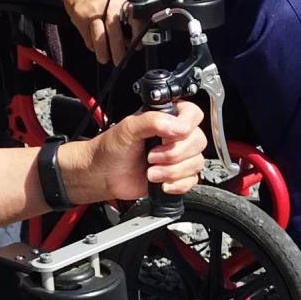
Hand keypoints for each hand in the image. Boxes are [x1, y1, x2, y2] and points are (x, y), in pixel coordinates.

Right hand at [63, 0, 130, 65]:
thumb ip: (127, 14)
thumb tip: (136, 38)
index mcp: (122, 0)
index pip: (134, 18)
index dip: (136, 34)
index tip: (137, 46)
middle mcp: (109, 6)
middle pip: (115, 32)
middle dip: (118, 50)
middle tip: (120, 61)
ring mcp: (94, 13)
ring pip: (100, 39)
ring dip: (103, 52)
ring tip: (105, 58)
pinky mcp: (81, 20)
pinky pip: (88, 39)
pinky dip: (92, 45)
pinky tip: (95, 45)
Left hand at [73, 100, 205, 204]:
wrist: (102, 175)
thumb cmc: (111, 149)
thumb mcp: (128, 128)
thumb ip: (153, 121)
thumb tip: (179, 127)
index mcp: (166, 118)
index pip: (193, 115)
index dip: (187, 126)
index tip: (170, 136)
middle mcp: (175, 136)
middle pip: (198, 141)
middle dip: (174, 154)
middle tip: (151, 156)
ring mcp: (177, 157)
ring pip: (196, 163)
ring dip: (172, 171)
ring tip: (150, 172)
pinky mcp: (177, 176)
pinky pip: (192, 181)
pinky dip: (176, 184)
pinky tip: (160, 183)